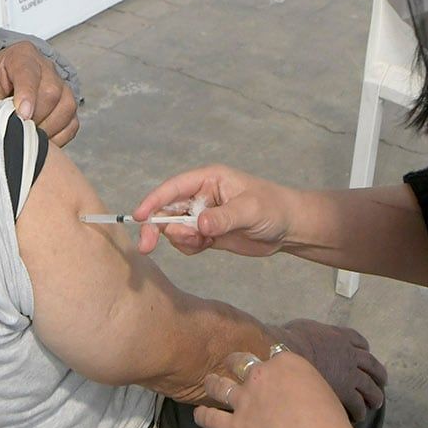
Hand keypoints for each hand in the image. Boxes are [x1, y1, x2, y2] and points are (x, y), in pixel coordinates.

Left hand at [0, 42, 79, 145]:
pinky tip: (41, 138)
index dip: (27, 95)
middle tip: (18, 129)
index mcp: (22, 56)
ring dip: (48, 127)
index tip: (22, 115)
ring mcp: (61, 85)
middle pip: (52, 92)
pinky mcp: (67, 104)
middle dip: (35, 116)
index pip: (29, 74)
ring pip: (67, 106)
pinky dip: (58, 136)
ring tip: (29, 134)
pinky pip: (72, 123)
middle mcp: (46, 68)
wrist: (1, 78)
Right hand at [133, 165, 297, 257]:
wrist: (289, 227)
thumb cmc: (273, 208)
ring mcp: (203, 215)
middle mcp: (201, 195)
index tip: (138, 216)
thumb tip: (198, 224)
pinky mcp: (207, 233)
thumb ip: (223, 217)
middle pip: (167, 209)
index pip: (174, 188)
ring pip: (175, 228)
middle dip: (156, 226)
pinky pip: (187, 242)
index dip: (154, 201)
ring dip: (180, 239)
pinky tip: (205, 247)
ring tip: (202, 243)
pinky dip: (189, 247)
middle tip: (147, 246)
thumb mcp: (250, 210)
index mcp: (209, 179)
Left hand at [197, 352, 351, 427]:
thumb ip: (301, 383)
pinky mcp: (235, 426)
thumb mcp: (320, 388)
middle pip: (240, 361)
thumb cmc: (329, 419)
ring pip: (220, 386)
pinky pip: (212, 418)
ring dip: (213, 383)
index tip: (268, 364)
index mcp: (286, 362)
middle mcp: (261, 375)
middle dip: (235, 362)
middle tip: (231, 363)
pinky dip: (204, 415)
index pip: (272, 354)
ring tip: (209, 382)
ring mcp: (245, 400)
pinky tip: (200, 413)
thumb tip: (295, 391)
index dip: (269, 360)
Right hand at [273, 320, 386, 421]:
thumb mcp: (304, 327)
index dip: (364, 348)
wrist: (289, 354)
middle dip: (378, 373)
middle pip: (371, 364)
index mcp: (339, 336)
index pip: (358, 340)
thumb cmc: (291, 339)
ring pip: (369, 385)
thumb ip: (311, 333)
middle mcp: (349, 354)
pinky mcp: (345, 391)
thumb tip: (303, 336)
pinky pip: (357, 402)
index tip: (365, 352)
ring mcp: (349, 373)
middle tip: (382, 380)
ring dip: (375, 394)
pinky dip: (360, 410)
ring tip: (377, 402)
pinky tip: (359, 416)